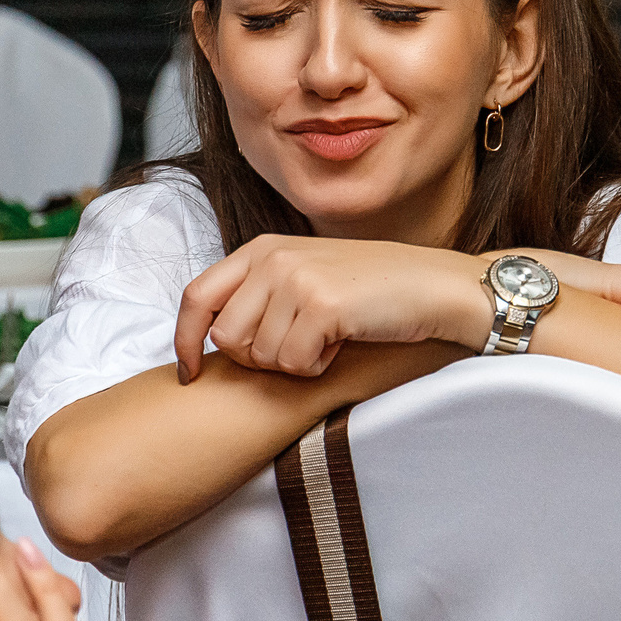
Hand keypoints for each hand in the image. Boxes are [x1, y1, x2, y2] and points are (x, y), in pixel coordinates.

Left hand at [173, 235, 484, 381]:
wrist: (435, 286)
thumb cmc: (373, 291)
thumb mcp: (305, 277)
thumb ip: (260, 296)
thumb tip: (212, 340)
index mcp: (260, 248)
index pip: (195, 297)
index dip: (184, 340)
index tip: (191, 372)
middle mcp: (271, 257)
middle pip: (226, 338)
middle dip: (258, 360)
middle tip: (300, 347)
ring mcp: (296, 278)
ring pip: (260, 356)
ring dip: (293, 363)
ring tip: (327, 338)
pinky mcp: (322, 305)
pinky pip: (295, 364)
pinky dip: (318, 367)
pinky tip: (343, 342)